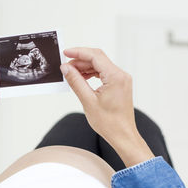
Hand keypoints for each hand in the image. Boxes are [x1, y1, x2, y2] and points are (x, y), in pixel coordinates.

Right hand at [60, 47, 153, 166]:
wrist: (122, 135)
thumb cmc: (109, 122)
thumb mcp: (88, 101)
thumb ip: (76, 81)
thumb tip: (66, 68)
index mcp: (115, 77)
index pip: (95, 56)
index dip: (78, 52)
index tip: (65, 52)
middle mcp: (121, 75)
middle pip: (98, 59)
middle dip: (80, 60)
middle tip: (65, 66)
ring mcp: (121, 79)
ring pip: (100, 65)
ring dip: (85, 67)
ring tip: (71, 73)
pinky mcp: (119, 84)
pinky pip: (104, 73)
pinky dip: (91, 73)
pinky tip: (81, 78)